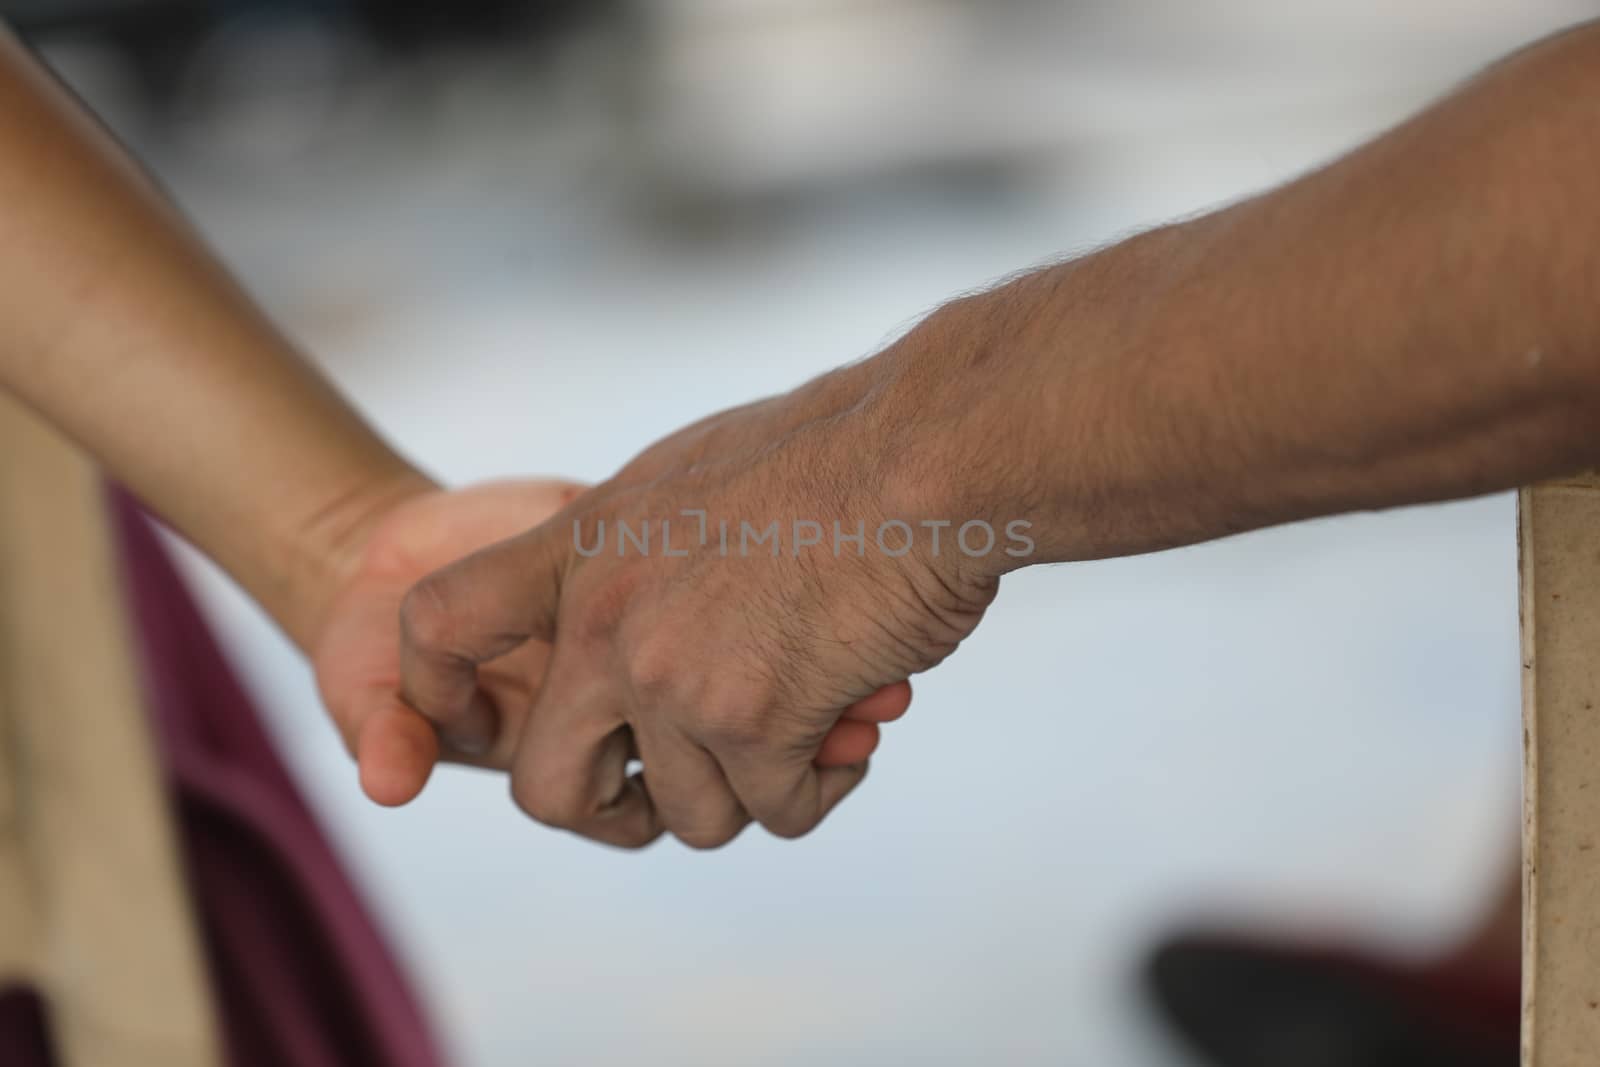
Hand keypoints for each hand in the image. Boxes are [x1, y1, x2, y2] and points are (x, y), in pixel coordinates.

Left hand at [312, 479, 907, 807]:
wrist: (924, 453)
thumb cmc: (836, 455)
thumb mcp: (693, 479)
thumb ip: (640, 557)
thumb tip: (632, 624)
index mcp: (584, 545)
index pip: (440, 621)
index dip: (433, 685)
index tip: (469, 720)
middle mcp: (606, 619)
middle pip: (547, 787)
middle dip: (614, 810)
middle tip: (673, 789)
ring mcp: (672, 677)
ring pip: (687, 815)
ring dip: (752, 792)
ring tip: (807, 733)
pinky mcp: (752, 722)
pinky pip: (774, 812)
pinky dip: (816, 790)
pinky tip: (850, 735)